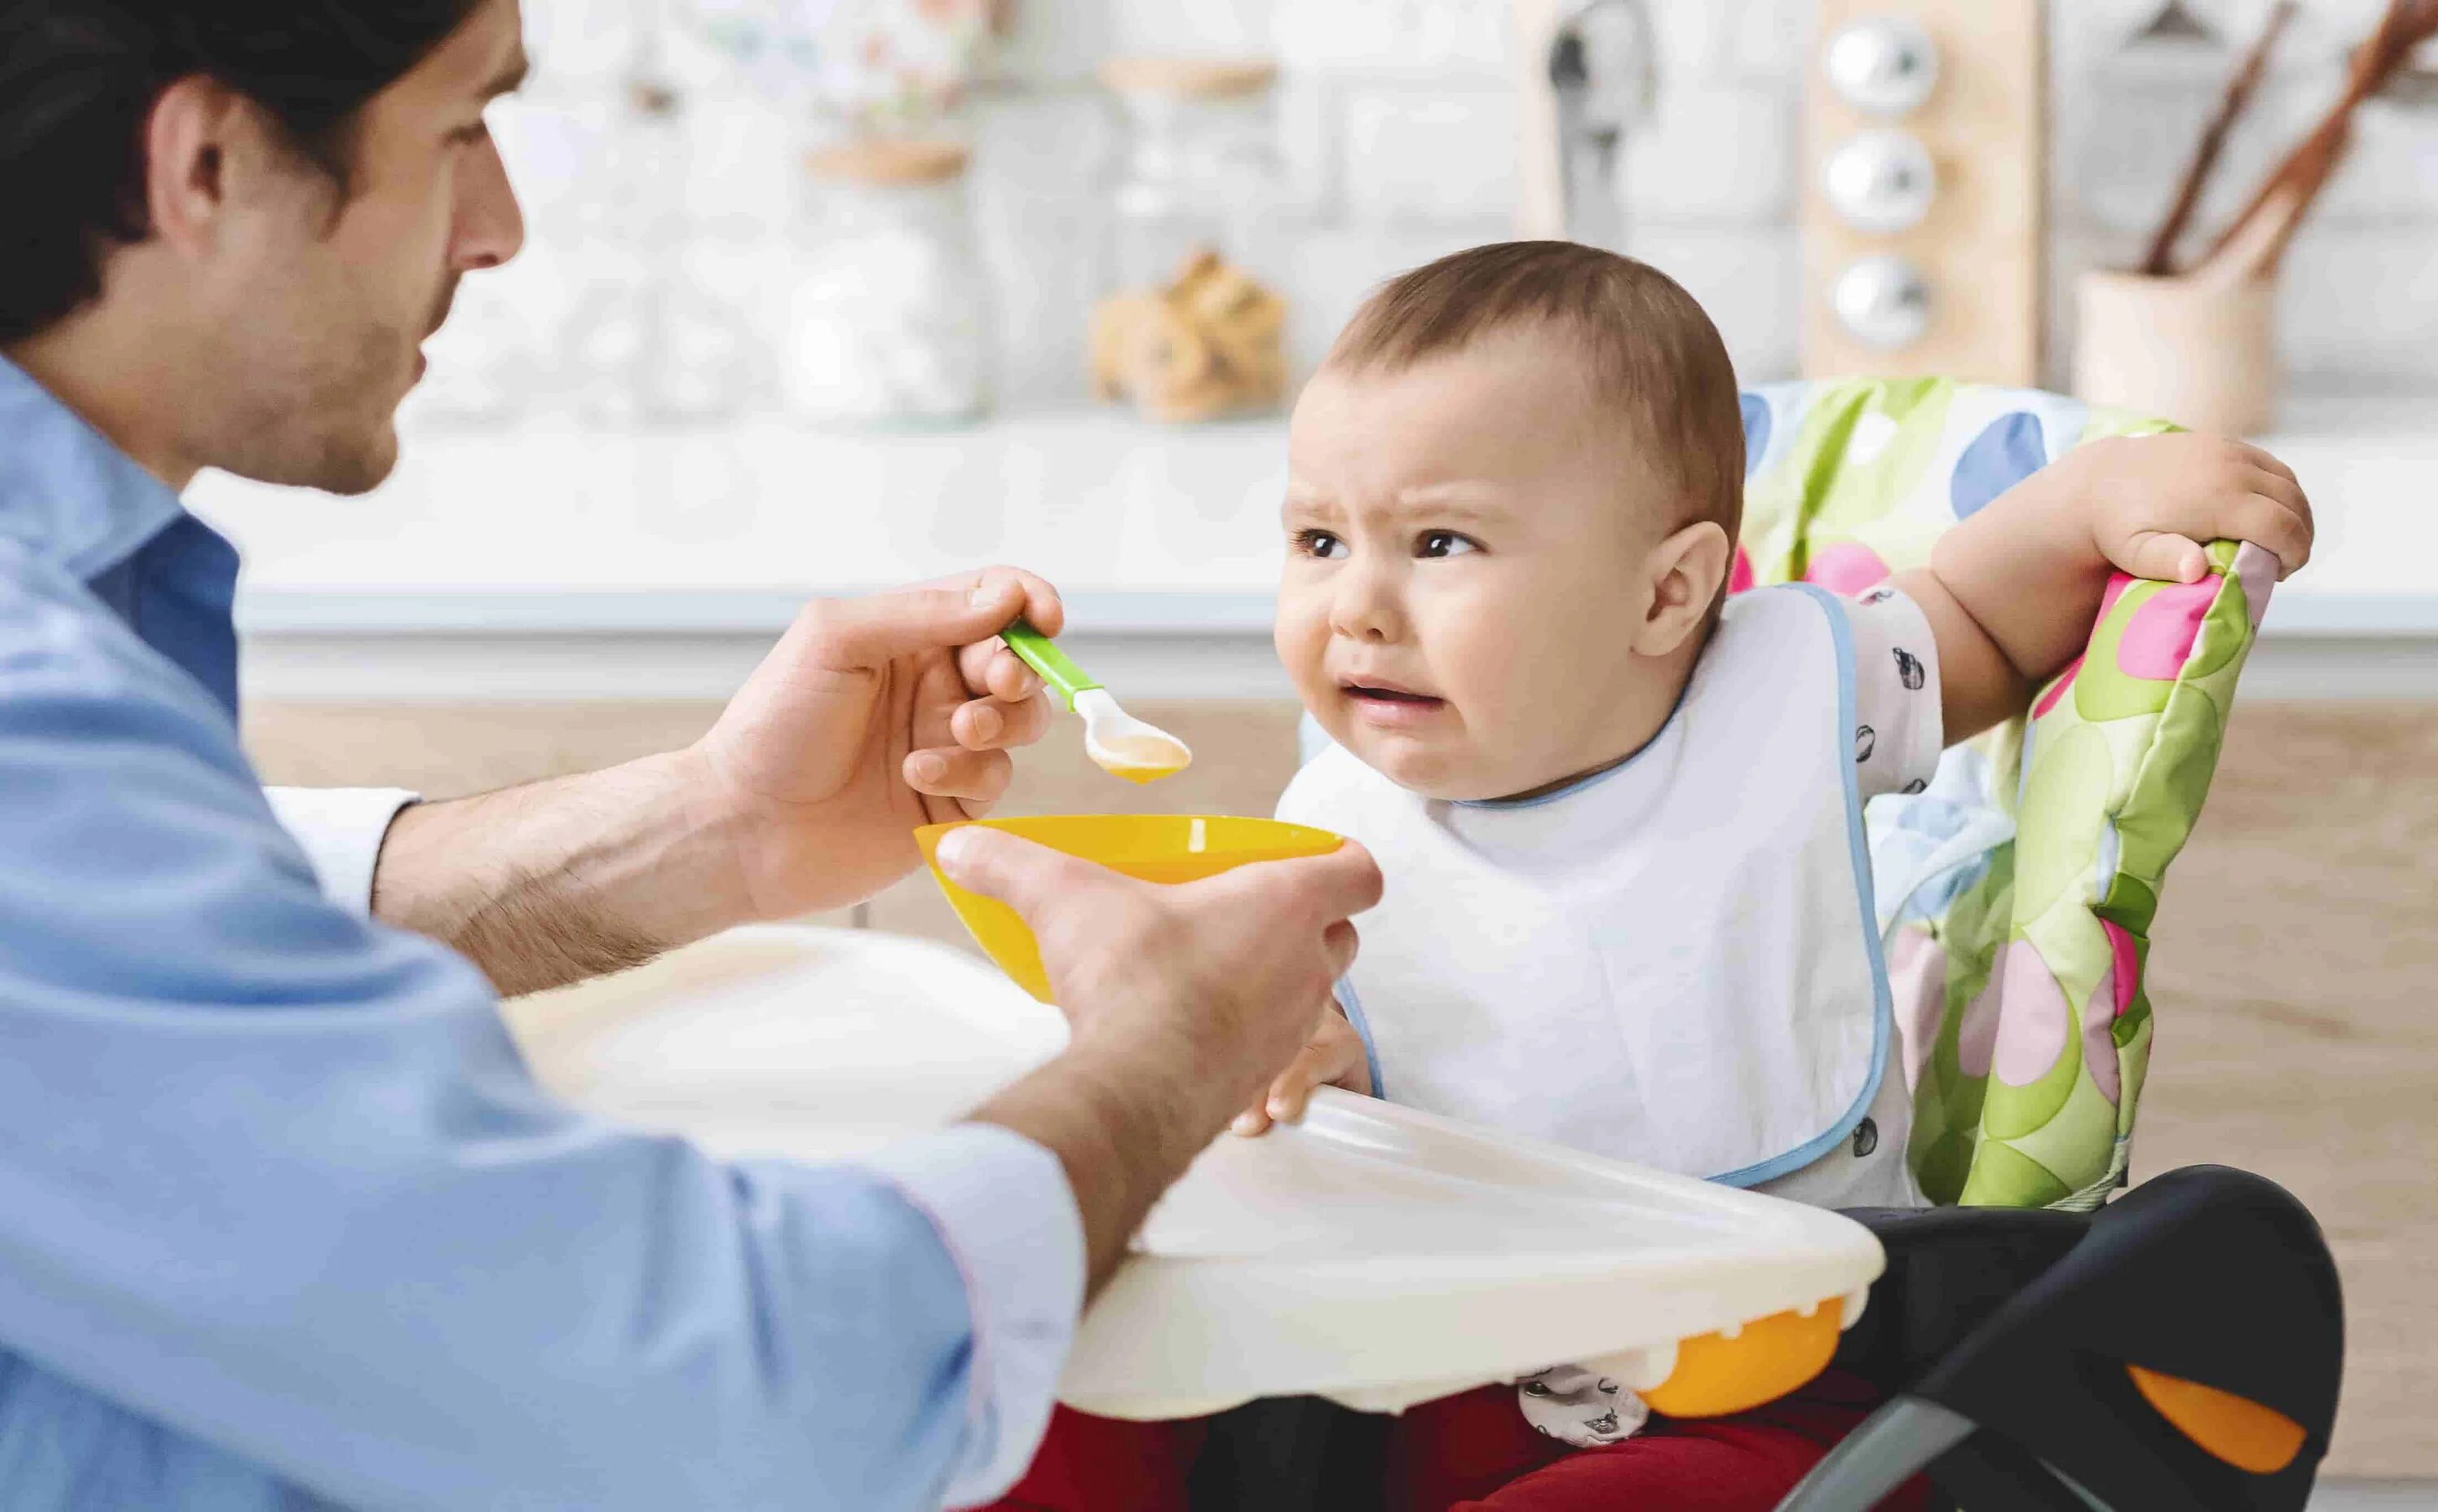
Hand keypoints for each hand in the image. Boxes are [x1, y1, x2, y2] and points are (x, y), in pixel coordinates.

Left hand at [691, 568, 1063, 919]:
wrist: (744, 825)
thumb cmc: (774, 724)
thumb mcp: (837, 640)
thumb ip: (922, 612)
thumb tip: (1005, 598)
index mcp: (909, 634)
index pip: (992, 600)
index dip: (1028, 601)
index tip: (1044, 619)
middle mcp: (933, 685)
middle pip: (1019, 662)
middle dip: (1017, 669)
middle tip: (990, 683)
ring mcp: (945, 743)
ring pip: (1021, 722)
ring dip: (1001, 721)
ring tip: (958, 730)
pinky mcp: (951, 803)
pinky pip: (995, 779)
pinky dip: (967, 773)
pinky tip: (916, 776)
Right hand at [939, 827, 1382, 1146]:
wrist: (1136, 1087)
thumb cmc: (1133, 981)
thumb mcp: (1064, 898)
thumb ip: (1011, 864)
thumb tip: (960, 847)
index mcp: (1284, 902)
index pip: (1359, 871)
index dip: (1341, 862)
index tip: (1308, 860)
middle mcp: (1305, 964)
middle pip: (1340, 934)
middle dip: (1305, 921)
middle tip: (1244, 911)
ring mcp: (1290, 1026)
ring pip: (1312, 993)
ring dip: (1277, 978)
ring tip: (1213, 969)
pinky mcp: (1263, 1075)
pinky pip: (1276, 1046)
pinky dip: (1249, 1033)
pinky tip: (1195, 1027)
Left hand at [2069, 433, 2312, 584]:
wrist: (2099, 479)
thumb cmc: (2118, 527)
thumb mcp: (2135, 551)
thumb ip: (2166, 561)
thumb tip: (2195, 571)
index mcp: (2217, 498)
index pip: (2281, 525)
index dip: (2294, 552)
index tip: (2284, 573)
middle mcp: (2230, 467)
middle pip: (2292, 502)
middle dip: (2299, 534)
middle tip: (2285, 562)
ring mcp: (2228, 449)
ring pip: (2287, 481)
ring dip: (2294, 511)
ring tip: (2280, 540)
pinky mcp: (2223, 441)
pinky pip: (2270, 464)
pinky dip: (2280, 490)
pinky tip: (2267, 512)